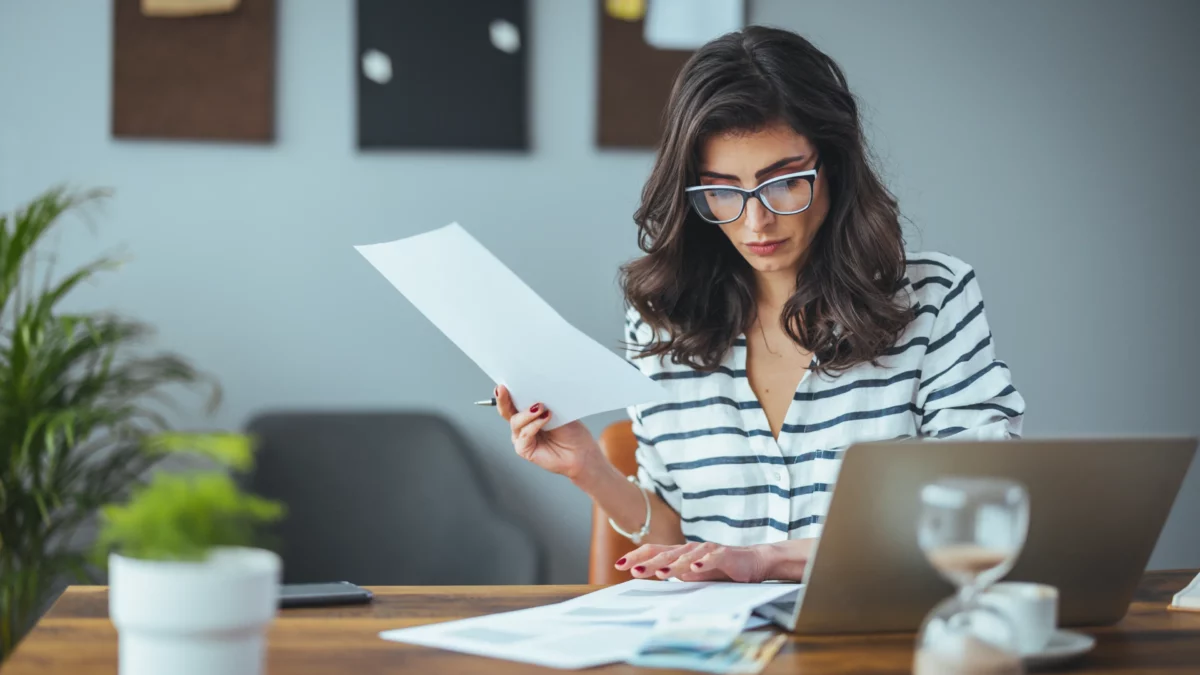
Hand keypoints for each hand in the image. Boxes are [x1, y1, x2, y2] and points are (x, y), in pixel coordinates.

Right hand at [496, 385, 600, 479]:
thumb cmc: (571, 432)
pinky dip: (534, 425)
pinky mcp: (524, 449)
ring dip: (528, 413)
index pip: (512, 400)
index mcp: (527, 413)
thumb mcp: (557, 410)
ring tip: (541, 407)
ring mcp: (521, 437)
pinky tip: (545, 418)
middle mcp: (522, 424)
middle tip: (504, 389)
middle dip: (504, 399)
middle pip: (506, 411)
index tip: (504, 383)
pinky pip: (524, 435)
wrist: (581, 452)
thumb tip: (534, 389)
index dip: (506, 392)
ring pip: (516, 422)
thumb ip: (542, 401)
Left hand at [614, 540, 814, 582]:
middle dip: (648, 562)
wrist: (752, 562)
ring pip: (686, 555)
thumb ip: (675, 573)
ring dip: (673, 564)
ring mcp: (707, 550)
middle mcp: (691, 549)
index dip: (637, 556)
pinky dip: (703, 563)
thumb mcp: (693, 575)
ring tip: (660, 573)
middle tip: (633, 570)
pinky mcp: (725, 554)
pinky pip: (712, 557)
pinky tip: (695, 569)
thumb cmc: (720, 569)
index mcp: (681, 554)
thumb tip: (654, 575)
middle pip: (666, 553)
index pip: (654, 551)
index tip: (619, 564)